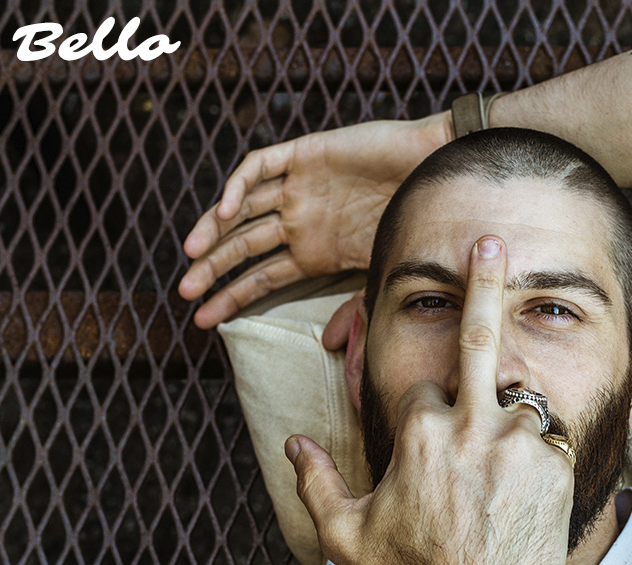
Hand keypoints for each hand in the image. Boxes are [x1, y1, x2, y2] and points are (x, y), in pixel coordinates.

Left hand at [179, 113, 451, 328]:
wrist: (445, 173)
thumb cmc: (418, 226)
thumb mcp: (381, 277)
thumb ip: (353, 308)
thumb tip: (324, 344)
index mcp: (314, 252)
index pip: (261, 278)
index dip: (231, 298)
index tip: (204, 322)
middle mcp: (301, 220)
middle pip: (243, 245)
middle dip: (212, 269)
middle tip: (186, 291)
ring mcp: (300, 186)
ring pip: (242, 207)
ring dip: (215, 229)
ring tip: (194, 254)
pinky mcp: (305, 152)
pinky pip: (261, 165)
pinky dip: (239, 185)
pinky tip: (228, 210)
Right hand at [286, 236, 574, 564]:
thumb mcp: (345, 532)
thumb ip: (316, 480)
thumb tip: (293, 443)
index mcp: (419, 431)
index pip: (425, 388)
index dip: (428, 416)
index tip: (432, 446)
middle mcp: (470, 425)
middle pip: (478, 337)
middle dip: (483, 283)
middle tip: (491, 242)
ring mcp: (517, 443)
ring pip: (523, 398)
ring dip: (517, 416)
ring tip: (511, 451)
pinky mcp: (553, 466)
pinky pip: (550, 438)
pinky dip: (540, 452)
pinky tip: (530, 486)